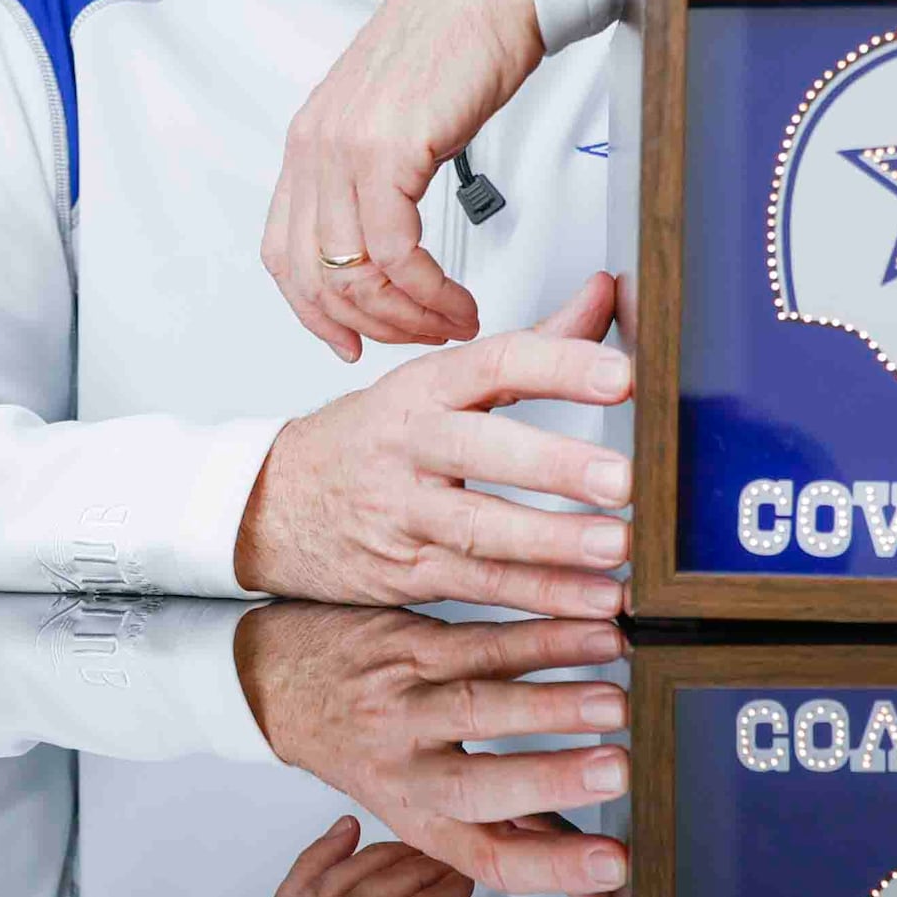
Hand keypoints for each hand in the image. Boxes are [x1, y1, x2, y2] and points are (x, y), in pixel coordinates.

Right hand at [234, 274, 633, 618]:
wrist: (274, 502)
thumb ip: (532, 343)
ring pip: (480, 529)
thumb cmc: (370, 439)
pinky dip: (540, 597)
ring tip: (615, 549)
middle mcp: (412, 446)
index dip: (561, 367)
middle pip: (482, 450)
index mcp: (425, 388)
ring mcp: (405, 512)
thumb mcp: (437, 381)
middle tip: (621, 478)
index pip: (496, 363)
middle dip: (554, 465)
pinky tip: (592, 601)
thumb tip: (604, 296)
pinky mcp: (408, 571)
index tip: (622, 375)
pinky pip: (479, 586)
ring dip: (553, 545)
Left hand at [238, 608, 629, 896]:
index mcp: (422, 820)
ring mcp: (406, 704)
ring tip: (615, 701)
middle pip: (478, 786)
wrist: (284, 683)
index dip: (554, 867)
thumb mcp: (432, 804)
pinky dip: (540, 639)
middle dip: (551, 781)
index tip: (613, 865)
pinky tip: (591, 636)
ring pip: (479, 706)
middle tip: (615, 773)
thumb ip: (525, 838)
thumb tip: (603, 889)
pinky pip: (480, 643)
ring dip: (552, 703)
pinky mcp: (408, 647)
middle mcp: (410, 767)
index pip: (489, 858)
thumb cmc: (373, 750)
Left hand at [264, 0, 541, 358]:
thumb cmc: (458, 37)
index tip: (353, 340)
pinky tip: (458, 299)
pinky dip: (427, 293)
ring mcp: (345, 148)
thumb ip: (374, 164)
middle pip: (312, 276)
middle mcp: (315, 145)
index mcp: (310, 138)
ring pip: (354, 275)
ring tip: (452, 322)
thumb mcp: (394, 111)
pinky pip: (394, 253)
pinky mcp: (388, 151)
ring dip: (407, 316)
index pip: (284, 252)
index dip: (314, 311)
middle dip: (368, 325)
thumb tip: (386, 220)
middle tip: (420, 337)